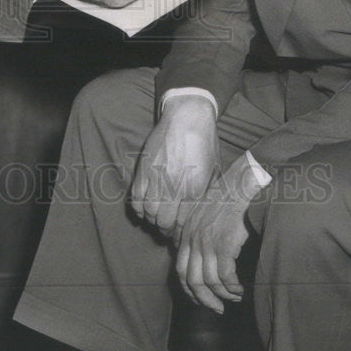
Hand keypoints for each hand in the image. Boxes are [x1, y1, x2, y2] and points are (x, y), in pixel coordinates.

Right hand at [130, 96, 217, 236]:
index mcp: (195, 189)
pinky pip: (136, 197)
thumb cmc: (205, 143)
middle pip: (164, 221)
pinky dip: (139, 207)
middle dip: (166, 229)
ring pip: (148, 211)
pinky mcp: (144, 169)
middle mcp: (174, 186)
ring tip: (157, 217)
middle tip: (168, 228)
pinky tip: (145, 208)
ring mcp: (156, 177)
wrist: (187, 116)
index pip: (183, 223)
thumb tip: (202, 214)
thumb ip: (207, 193)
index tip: (180, 234)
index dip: (180, 232)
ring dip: (152, 219)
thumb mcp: (215, 170)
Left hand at [174, 154, 265, 313]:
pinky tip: (241, 288)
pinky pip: (225, 276)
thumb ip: (198, 233)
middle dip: (204, 299)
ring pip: (209, 281)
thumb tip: (202, 258)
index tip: (202, 299)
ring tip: (235, 296)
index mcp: (187, 233)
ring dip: (223, 294)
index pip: (181, 270)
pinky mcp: (224, 243)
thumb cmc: (227, 196)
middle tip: (217, 308)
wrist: (241, 183)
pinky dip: (233, 287)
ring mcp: (208, 241)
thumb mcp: (204, 213)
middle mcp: (193, 238)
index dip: (190, 290)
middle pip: (191, 280)